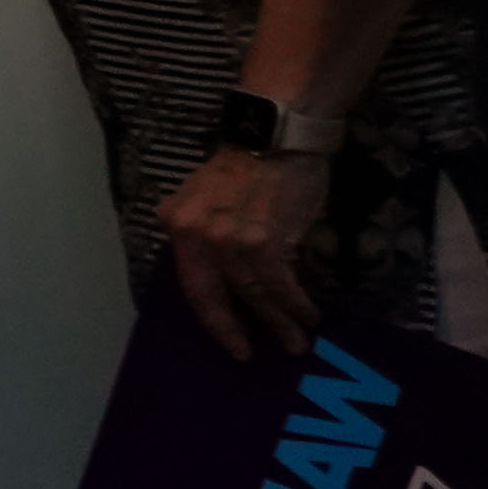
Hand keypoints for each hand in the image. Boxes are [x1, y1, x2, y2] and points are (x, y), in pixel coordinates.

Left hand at [160, 137, 333, 363]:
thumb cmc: (246, 165)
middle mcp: (197, 236)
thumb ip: (205, 234)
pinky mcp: (266, 242)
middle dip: (234, 331)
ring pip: (254, 295)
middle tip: (250, 354)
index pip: (190, 283)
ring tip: (295, 342)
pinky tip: (309, 316)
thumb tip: (222, 276)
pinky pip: (281, 285)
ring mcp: (230, 241)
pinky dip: (296, 304)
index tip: (225, 338)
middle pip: (214, 297)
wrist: (275, 134)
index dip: (210, 316)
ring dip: (278, 322)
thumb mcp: (204, 198)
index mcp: (178, 225)